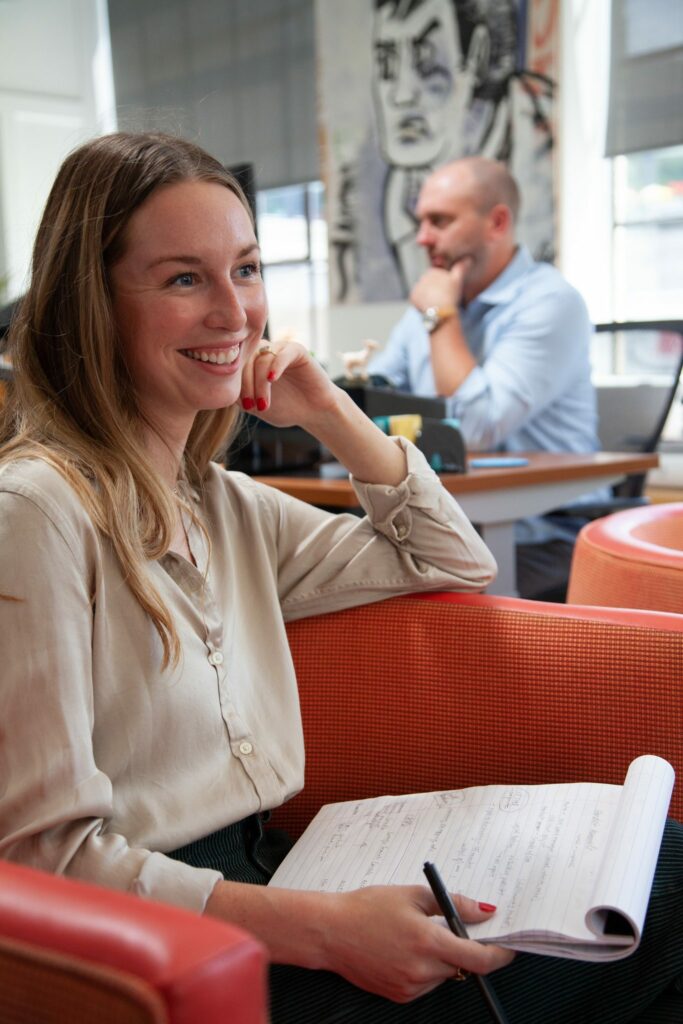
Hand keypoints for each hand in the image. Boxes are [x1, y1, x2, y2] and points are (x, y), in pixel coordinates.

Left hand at [240, 340, 338, 428]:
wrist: (314, 412)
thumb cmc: (286, 408)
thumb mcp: (256, 406)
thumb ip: (240, 396)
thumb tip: (223, 390)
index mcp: (251, 363)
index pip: (235, 366)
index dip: (236, 385)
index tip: (244, 406)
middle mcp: (264, 353)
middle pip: (245, 360)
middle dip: (246, 385)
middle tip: (251, 405)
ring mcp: (280, 349)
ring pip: (261, 359)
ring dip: (260, 383)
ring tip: (263, 403)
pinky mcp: (296, 350)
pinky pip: (282, 353)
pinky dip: (275, 366)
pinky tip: (273, 379)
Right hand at [321, 885, 514, 1002]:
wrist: (330, 932)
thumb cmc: (367, 908)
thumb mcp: (411, 895)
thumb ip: (453, 904)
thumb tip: (484, 911)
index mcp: (428, 941)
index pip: (479, 959)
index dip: (499, 955)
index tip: (508, 947)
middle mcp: (422, 969)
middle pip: (462, 966)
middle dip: (463, 949)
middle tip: (448, 927)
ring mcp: (411, 987)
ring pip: (444, 975)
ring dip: (442, 959)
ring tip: (415, 936)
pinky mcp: (400, 997)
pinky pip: (426, 984)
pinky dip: (425, 969)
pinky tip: (403, 951)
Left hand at [410, 258, 472, 313]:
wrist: (439, 310)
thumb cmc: (450, 296)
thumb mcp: (457, 280)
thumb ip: (461, 268)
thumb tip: (468, 259)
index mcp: (433, 271)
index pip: (437, 279)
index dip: (443, 287)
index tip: (447, 294)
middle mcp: (423, 277)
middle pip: (429, 286)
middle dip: (434, 292)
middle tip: (442, 300)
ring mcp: (417, 286)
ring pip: (424, 293)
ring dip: (428, 298)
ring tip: (436, 305)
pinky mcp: (413, 296)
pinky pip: (417, 301)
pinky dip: (422, 304)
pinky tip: (429, 307)